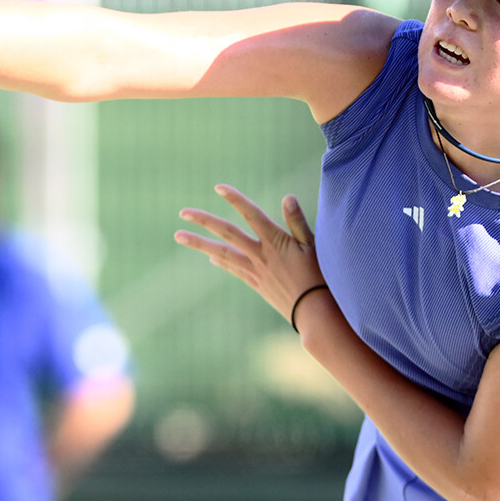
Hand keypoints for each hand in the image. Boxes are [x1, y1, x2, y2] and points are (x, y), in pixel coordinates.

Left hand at [176, 184, 326, 323]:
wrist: (314, 313)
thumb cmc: (320, 276)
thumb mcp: (313, 246)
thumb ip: (297, 221)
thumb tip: (287, 197)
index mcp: (276, 241)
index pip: (251, 214)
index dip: (235, 199)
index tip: (219, 187)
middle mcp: (260, 254)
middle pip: (227, 233)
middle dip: (204, 221)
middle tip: (182, 213)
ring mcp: (255, 270)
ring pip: (222, 252)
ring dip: (199, 243)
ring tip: (179, 236)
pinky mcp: (256, 284)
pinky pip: (233, 269)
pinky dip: (220, 261)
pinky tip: (210, 256)